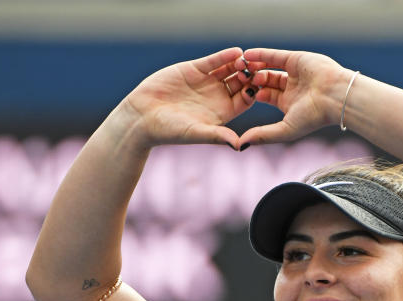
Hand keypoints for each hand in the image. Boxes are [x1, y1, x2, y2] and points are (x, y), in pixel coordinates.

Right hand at [122, 47, 264, 148]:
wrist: (142, 116)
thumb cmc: (169, 130)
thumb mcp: (196, 133)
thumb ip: (217, 136)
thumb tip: (239, 146)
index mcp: (222, 113)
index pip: (246, 100)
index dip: (254, 92)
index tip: (260, 88)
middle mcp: (217, 96)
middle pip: (241, 82)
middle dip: (250, 75)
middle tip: (259, 70)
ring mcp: (206, 82)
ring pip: (229, 69)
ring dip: (239, 64)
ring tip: (247, 60)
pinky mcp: (194, 69)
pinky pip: (214, 61)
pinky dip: (225, 56)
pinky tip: (236, 51)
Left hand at [237, 48, 349, 146]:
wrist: (335, 96)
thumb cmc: (313, 116)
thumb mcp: (284, 130)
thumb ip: (263, 135)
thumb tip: (240, 145)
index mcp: (288, 103)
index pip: (265, 96)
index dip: (252, 94)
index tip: (239, 93)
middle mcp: (291, 87)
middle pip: (265, 81)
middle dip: (251, 79)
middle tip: (238, 77)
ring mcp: (294, 73)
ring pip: (268, 67)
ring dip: (254, 66)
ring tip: (240, 66)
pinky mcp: (296, 59)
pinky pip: (275, 55)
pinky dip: (261, 54)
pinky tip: (247, 54)